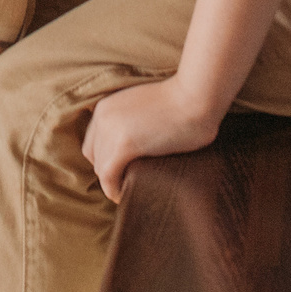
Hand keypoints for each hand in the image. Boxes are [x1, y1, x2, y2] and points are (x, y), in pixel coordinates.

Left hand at [83, 75, 222, 203]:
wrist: (196, 96)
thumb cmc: (183, 102)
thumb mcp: (146, 106)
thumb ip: (134, 120)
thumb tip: (138, 143)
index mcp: (107, 106)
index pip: (94, 141)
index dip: (106, 158)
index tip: (122, 170)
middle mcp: (103, 116)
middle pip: (94, 155)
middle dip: (108, 171)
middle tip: (127, 182)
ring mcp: (111, 129)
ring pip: (100, 168)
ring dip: (113, 182)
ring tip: (130, 190)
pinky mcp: (124, 144)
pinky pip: (108, 176)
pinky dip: (114, 190)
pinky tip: (126, 195)